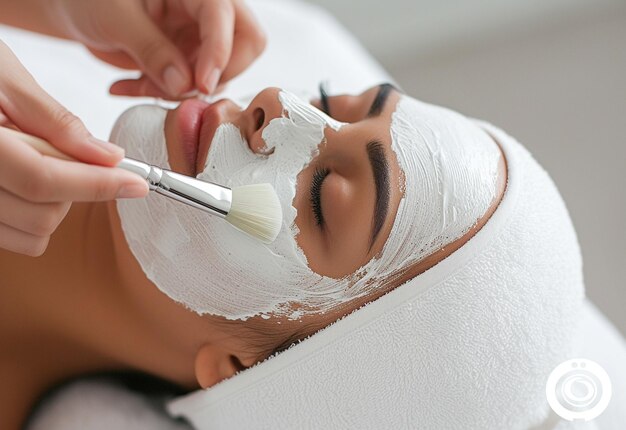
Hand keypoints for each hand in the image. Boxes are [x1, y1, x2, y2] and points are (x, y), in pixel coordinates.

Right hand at [0, 40, 147, 256]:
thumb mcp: (3, 75)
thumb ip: (55, 121)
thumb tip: (109, 157)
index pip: (42, 180)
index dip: (97, 184)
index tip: (138, 183)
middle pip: (42, 214)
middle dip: (74, 188)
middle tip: (64, 151)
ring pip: (31, 235)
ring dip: (53, 205)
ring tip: (37, 162)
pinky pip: (12, 238)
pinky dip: (32, 217)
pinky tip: (24, 182)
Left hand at [54, 0, 265, 98]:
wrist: (71, 9)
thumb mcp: (115, 18)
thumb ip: (152, 49)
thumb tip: (185, 85)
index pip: (225, 15)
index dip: (219, 52)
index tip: (202, 85)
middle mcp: (203, 10)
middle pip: (247, 43)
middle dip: (220, 73)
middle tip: (187, 88)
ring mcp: (197, 36)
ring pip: (221, 73)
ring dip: (183, 90)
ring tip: (138, 84)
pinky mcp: (187, 59)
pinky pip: (192, 87)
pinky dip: (163, 94)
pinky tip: (130, 85)